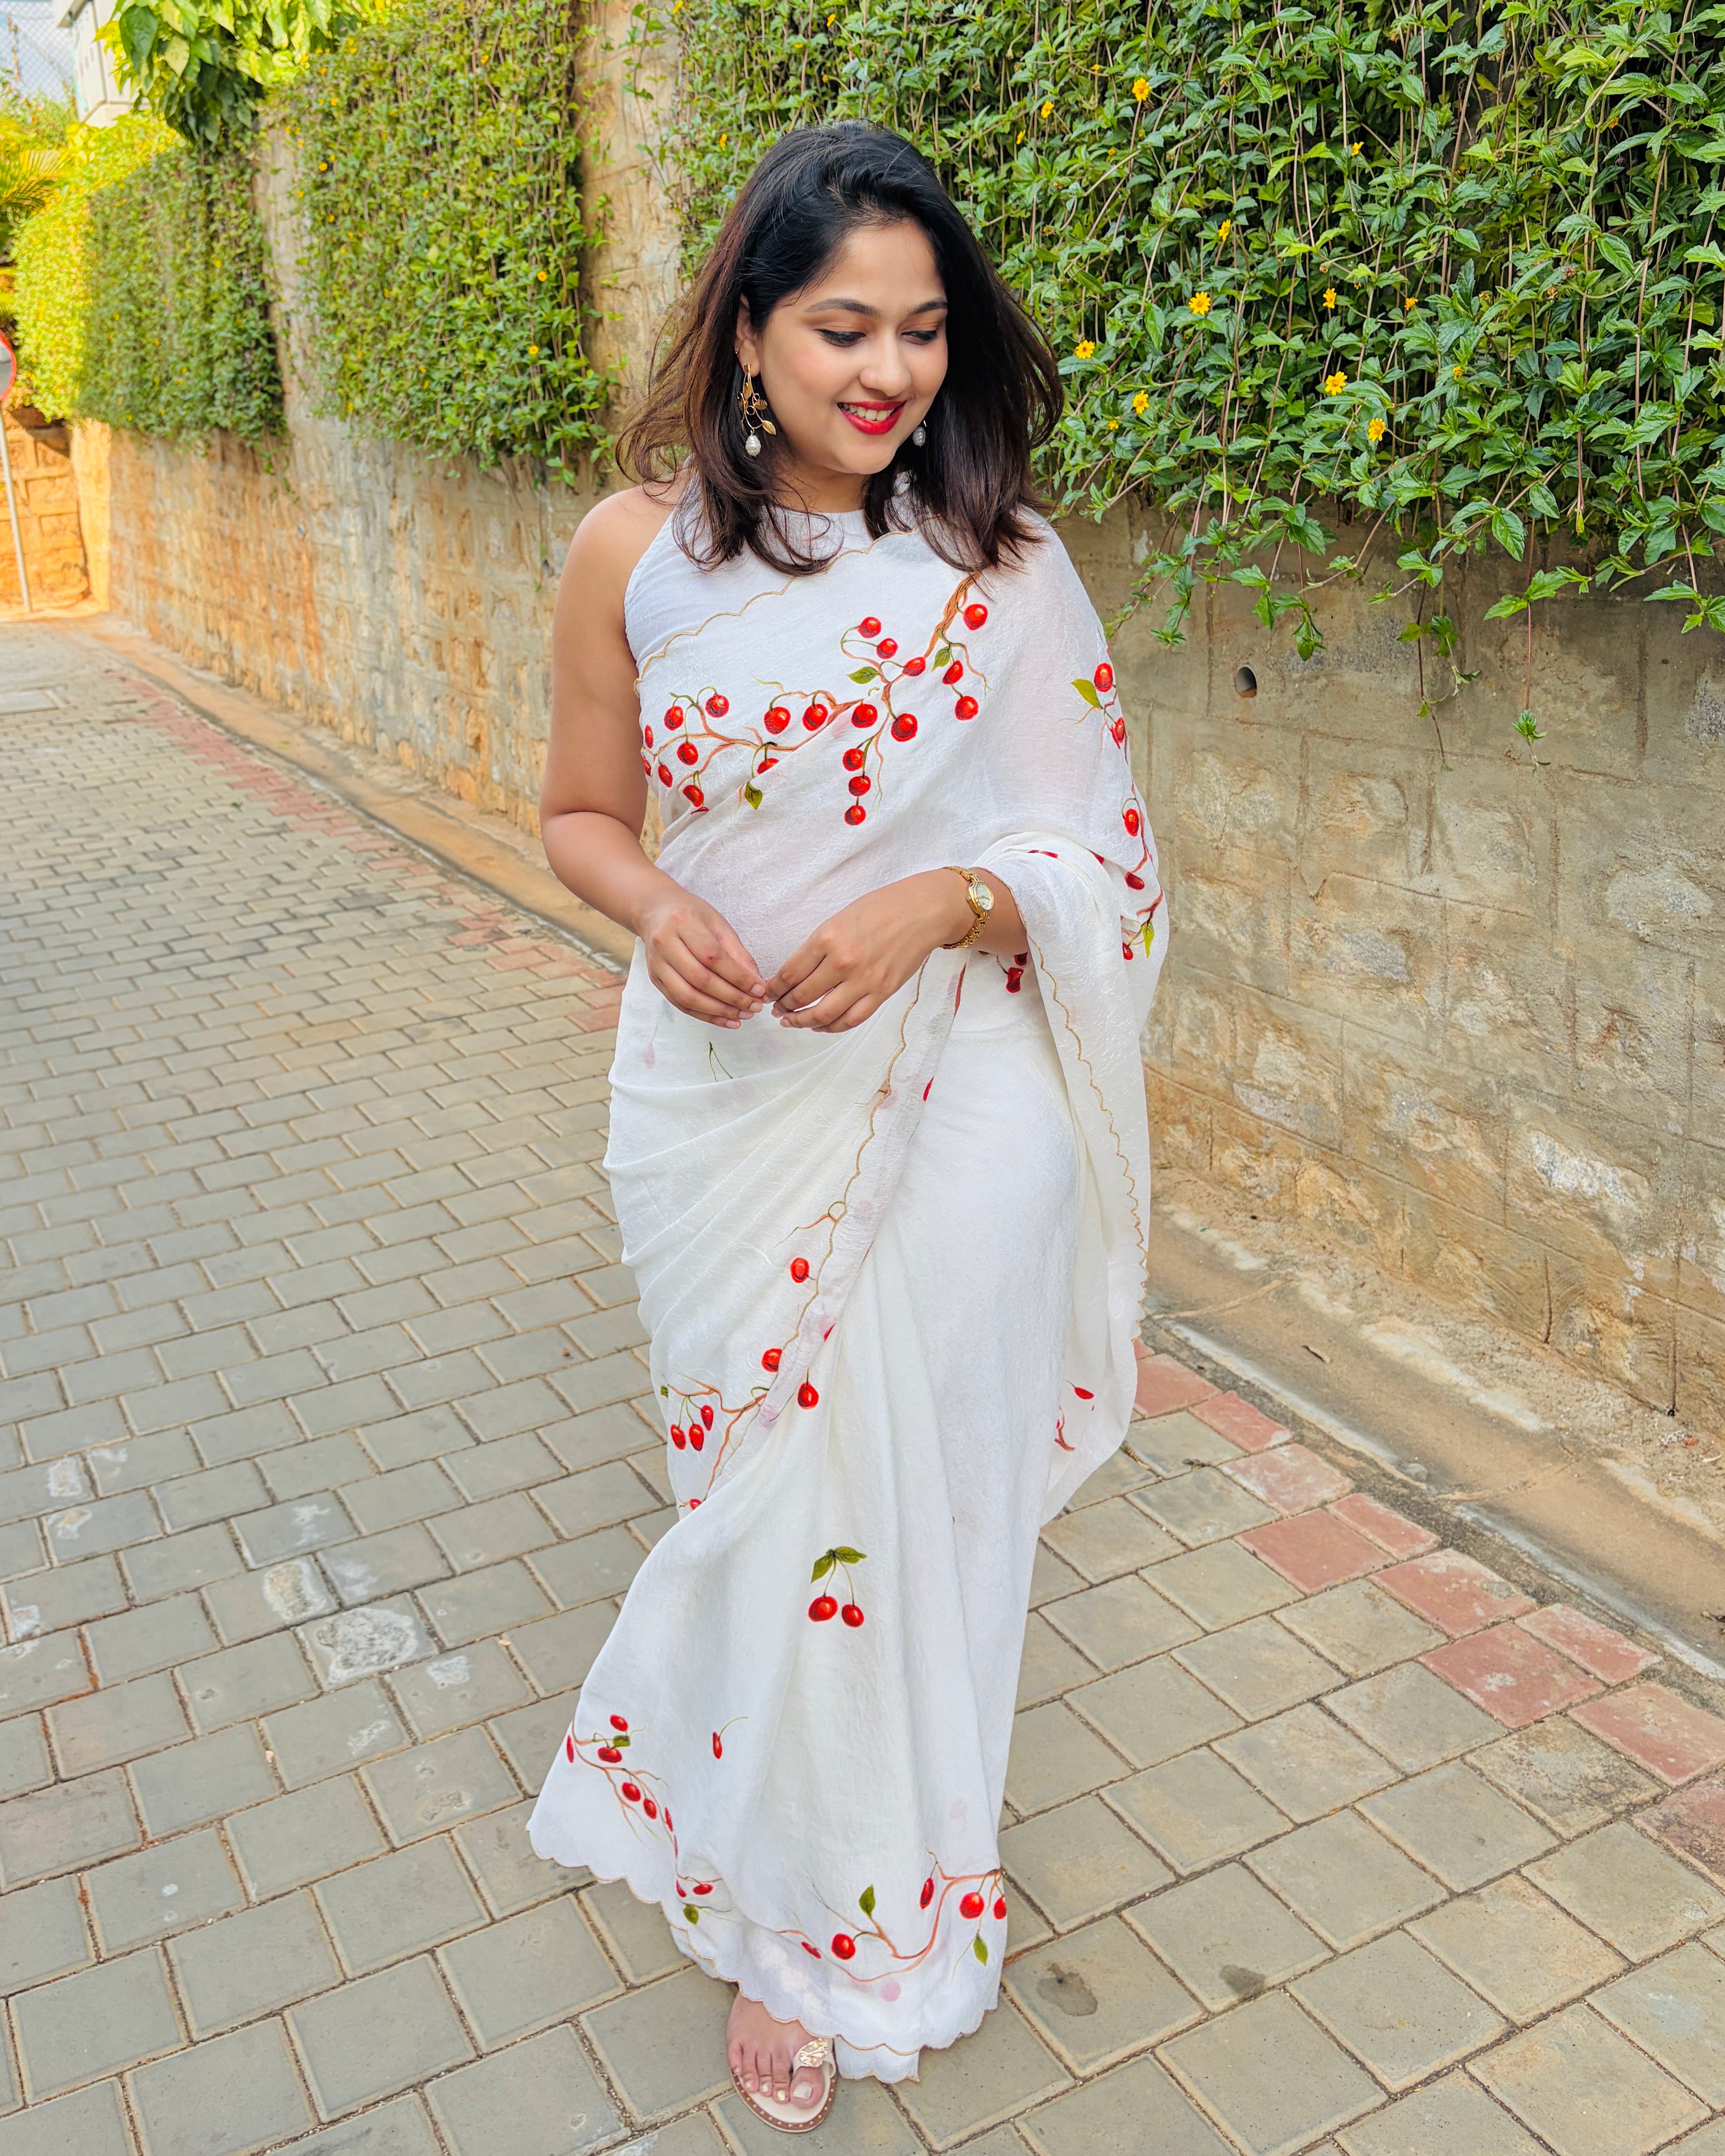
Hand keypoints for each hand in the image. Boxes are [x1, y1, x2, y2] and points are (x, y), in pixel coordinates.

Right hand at [638, 888, 767, 1026]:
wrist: (655, 911)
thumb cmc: (691, 914)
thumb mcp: (718, 923)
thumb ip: (737, 952)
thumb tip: (756, 983)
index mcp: (682, 922)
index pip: (714, 957)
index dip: (738, 977)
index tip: (759, 990)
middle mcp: (665, 944)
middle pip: (700, 980)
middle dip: (732, 998)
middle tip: (754, 1007)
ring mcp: (657, 964)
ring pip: (687, 997)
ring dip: (718, 1011)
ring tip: (742, 1015)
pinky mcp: (655, 979)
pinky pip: (680, 1004)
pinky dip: (705, 1015)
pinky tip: (725, 1019)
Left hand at [764, 872, 973, 1032]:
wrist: (923, 911)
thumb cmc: (881, 908)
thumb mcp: (839, 917)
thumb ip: (818, 945)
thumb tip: (796, 971)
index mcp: (827, 938)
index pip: (790, 973)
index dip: (774, 988)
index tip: (768, 992)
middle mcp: (843, 962)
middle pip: (802, 996)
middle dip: (784, 1006)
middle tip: (776, 1009)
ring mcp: (864, 981)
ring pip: (824, 1015)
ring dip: (802, 1022)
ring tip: (792, 1022)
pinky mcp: (881, 993)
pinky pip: (851, 1020)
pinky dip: (831, 1027)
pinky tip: (820, 1026)